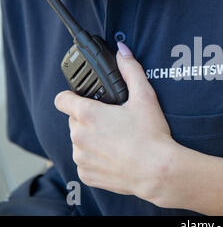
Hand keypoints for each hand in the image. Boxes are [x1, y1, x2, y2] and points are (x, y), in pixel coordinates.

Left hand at [54, 42, 177, 204]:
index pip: (62, 99)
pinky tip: (116, 156)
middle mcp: (78, 136)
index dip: (71, 96)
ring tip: (117, 140)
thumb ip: (131, 70)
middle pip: (75, 120)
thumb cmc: (151, 135)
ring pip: (80, 141)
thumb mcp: (145, 97)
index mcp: (88, 114)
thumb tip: (123, 51)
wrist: (157, 171)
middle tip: (113, 121)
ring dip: (92, 139)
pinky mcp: (86, 175)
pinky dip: (96, 158)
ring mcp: (81, 157)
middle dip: (89, 119)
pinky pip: (85, 161)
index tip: (82, 99)